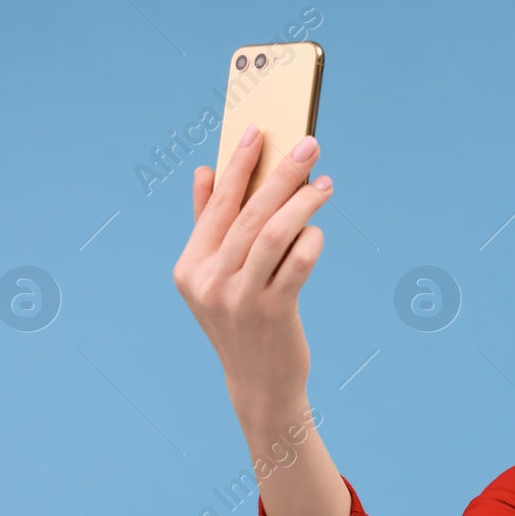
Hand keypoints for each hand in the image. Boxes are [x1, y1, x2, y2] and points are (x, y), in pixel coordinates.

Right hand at [172, 125, 331, 418]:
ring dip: (303, 203)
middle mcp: (209, 281)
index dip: (238, 166)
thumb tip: (203, 171)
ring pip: (273, 235)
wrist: (259, 383)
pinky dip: (311, 242)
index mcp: (190, 267)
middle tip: (308, 145)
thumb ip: (208, 225)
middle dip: (280, 174)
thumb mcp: (215, 277)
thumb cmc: (242, 321)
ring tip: (324, 183)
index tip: (257, 131)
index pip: (217, 205)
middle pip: (248, 214)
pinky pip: (296, 264)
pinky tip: (319, 229)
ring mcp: (238, 300)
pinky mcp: (272, 314)